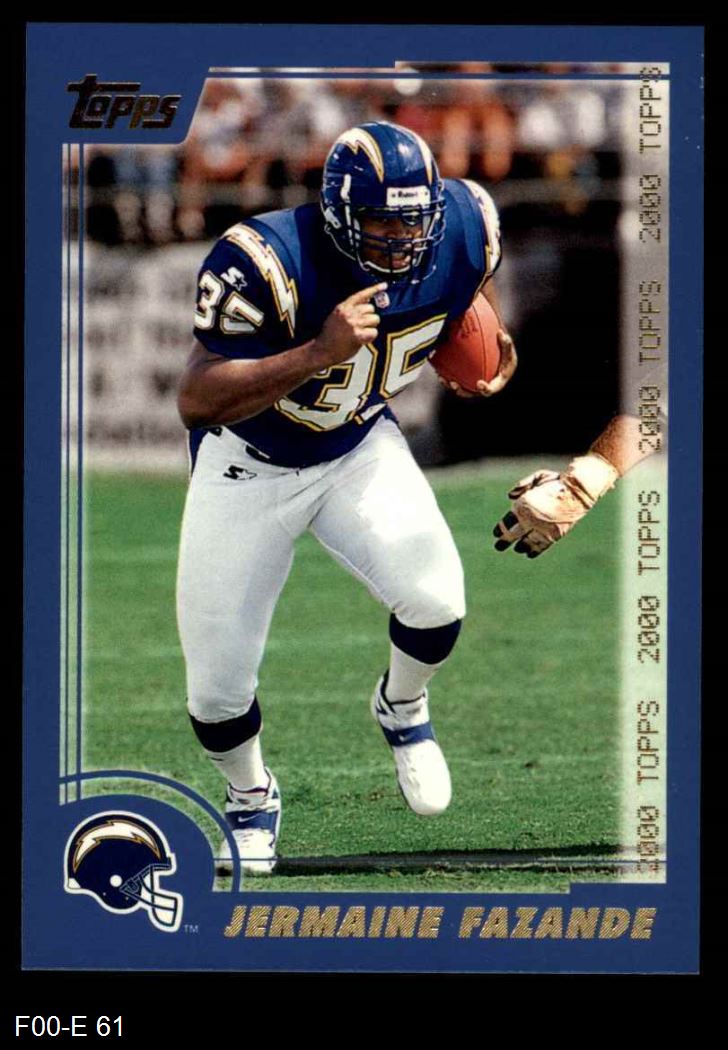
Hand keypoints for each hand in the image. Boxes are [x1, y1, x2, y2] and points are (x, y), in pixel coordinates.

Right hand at [313, 283, 386, 367]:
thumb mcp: (336, 316)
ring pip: (375, 319)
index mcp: (342, 307)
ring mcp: (353, 324)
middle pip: (371, 309)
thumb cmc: (330, 336)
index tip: (384, 285)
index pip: (361, 295)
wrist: (322, 350)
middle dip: (369, 317)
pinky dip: (370, 337)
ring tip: (360, 333)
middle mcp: (349, 313)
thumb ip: (350, 309)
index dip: (374, 289)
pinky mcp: (358, 335)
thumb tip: (367, 302)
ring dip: (370, 327)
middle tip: (361, 326)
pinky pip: (374, 332)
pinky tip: (362, 340)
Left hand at [437, 330, 517, 397]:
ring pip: (462, 388)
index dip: (486, 389)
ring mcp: (475, 384)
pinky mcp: (468, 380)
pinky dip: (449, 377)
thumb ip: (506, 342)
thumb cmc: (506, 353)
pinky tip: (439, 370)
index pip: (492, 389)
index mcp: (498, 382)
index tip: (479, 384)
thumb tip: (501, 333)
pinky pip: (458, 380)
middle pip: (473, 392)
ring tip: (442, 379)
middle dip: (462, 391)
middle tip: (454, 385)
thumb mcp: (508, 348)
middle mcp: (485, 386)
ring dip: (451, 385)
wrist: (500, 357)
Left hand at [492, 454, 618, 557]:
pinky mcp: (555, 534)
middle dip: (504, 541)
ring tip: (518, 549)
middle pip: (513, 535)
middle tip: (498, 546)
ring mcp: (543, 528)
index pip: (507, 523)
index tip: (497, 533)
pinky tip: (529, 554)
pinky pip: (541, 545)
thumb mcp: (538, 477)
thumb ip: (523, 485)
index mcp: (524, 506)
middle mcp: (531, 519)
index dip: (501, 529)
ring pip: (527, 542)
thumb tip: (510, 496)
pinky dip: (535, 550)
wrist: (578, 490)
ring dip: (521, 546)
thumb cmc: (557, 481)